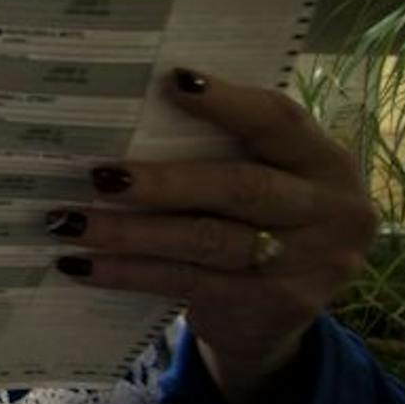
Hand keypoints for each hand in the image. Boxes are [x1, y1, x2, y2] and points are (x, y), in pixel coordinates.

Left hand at [47, 69, 376, 403]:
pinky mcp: (273, 305)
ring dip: (131, 232)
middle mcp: (332, 211)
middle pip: (242, 188)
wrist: (275, 322)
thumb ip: (227, 152)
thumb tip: (129, 114)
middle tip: (99, 175)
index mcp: (327, 162)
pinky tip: (83, 265)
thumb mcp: (267, 181)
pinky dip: (129, 272)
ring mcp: (309, 264)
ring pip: (207, 241)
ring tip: (71, 222)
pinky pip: (187, 282)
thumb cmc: (254, 225)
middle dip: (164, 182)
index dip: (228, 102)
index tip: (171, 81)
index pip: (280, 121)